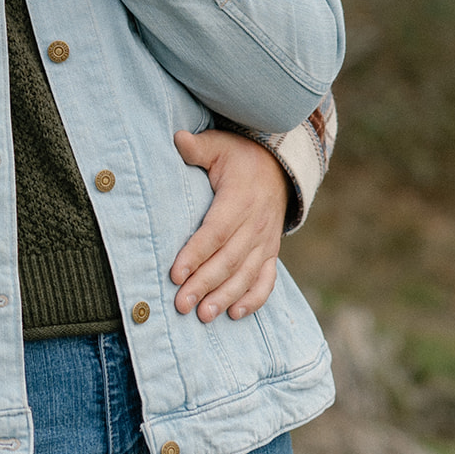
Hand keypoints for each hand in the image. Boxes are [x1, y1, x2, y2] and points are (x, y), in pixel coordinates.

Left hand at [169, 129, 288, 321]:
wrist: (278, 166)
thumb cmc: (239, 156)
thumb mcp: (219, 145)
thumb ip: (197, 147)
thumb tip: (177, 138)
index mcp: (239, 198)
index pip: (216, 231)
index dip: (196, 253)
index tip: (175, 272)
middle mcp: (256, 223)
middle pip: (229, 259)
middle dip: (205, 283)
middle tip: (182, 304)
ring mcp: (266, 240)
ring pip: (246, 274)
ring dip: (225, 296)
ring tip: (204, 315)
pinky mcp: (271, 252)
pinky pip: (266, 279)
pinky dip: (254, 299)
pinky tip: (235, 314)